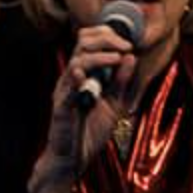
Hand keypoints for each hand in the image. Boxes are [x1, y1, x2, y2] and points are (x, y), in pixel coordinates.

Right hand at [41, 21, 141, 173]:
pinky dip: (78, 77)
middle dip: (106, 38)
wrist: (74, 157)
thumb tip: (131, 57)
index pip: (89, 41)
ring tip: (117, 58)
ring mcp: (65, 90)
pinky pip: (68, 87)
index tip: (128, 43)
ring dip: (99, 56)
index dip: (108, 35)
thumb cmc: (91, 130)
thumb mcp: (115, 103)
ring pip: (76, 60)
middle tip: (125, 46)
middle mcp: (72, 77)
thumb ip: (122, 81)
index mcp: (84, 73)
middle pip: (82, 42)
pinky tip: (88, 74)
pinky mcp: (61, 106)